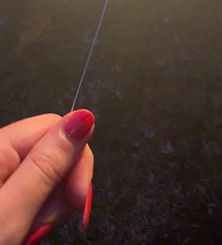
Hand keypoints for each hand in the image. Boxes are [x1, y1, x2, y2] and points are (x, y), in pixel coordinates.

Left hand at [0, 111, 94, 244]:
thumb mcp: (11, 215)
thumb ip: (47, 165)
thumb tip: (84, 118)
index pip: (55, 126)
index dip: (75, 158)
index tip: (77, 198)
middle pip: (52, 148)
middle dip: (63, 183)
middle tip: (49, 221)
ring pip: (46, 172)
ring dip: (50, 202)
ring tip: (32, 230)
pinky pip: (30, 191)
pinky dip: (36, 211)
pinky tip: (25, 229)